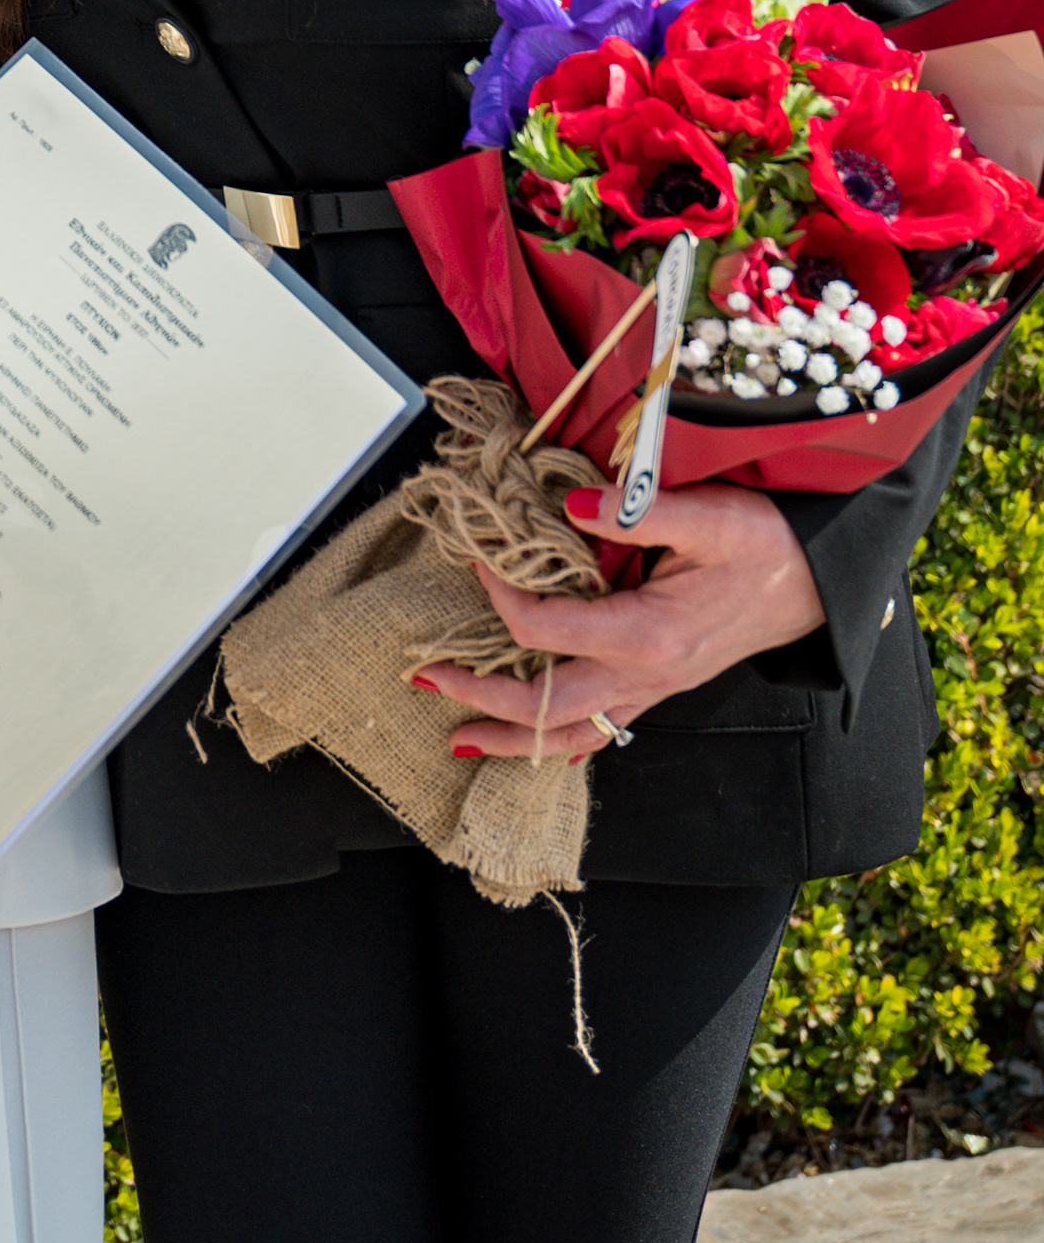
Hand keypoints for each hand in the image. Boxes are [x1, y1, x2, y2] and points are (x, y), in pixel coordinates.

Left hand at [409, 481, 825, 761]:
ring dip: (511, 738)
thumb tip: (575, 502)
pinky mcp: (659, 687)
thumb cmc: (768, 546)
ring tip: (458, 736)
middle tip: (426, 676)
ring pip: (572, 735)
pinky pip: (600, 730)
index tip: (477, 559)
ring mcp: (653, 689)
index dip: (500, 597)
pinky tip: (526, 740)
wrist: (817, 581)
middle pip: (546, 708)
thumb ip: (637, 511)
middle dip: (480, 695)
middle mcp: (646, 675)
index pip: (546, 631)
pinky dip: (557, 739)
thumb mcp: (709, 514)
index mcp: (648, 634)